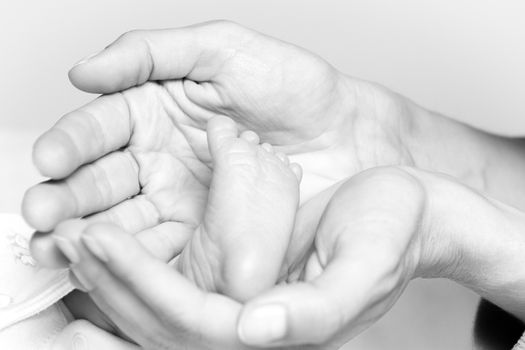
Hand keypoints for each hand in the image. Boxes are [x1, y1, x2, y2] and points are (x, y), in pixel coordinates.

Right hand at [24, 21, 418, 268]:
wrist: (350, 137)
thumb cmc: (296, 89)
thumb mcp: (226, 51)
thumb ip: (155, 53)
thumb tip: (85, 70)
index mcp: (157, 111)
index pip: (100, 127)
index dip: (72, 143)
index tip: (52, 158)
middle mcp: (160, 158)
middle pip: (99, 180)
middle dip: (66, 196)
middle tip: (44, 211)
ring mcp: (181, 201)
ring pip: (121, 220)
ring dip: (87, 234)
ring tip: (59, 244)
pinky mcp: (205, 236)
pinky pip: (162, 249)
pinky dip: (132, 259)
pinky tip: (107, 264)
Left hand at [54, 165, 524, 348]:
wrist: (406, 215)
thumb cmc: (394, 234)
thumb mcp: (366, 265)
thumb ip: (317, 310)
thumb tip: (257, 332)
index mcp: (281, 330)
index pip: (194, 325)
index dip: (145, 288)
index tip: (104, 240)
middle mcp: (256, 328)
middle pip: (165, 328)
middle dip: (115, 286)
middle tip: (71, 239)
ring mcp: (246, 308)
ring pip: (163, 312)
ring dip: (116, 282)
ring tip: (77, 244)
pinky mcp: (242, 283)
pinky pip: (178, 285)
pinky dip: (138, 274)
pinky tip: (111, 254)